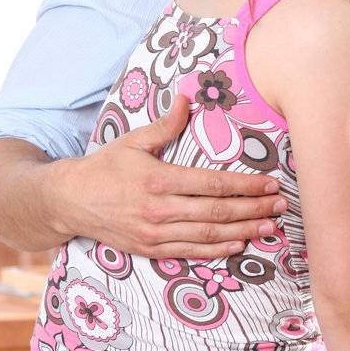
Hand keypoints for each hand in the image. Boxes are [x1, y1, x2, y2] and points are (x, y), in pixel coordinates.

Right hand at [45, 94, 286, 258]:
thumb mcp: (132, 141)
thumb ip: (164, 124)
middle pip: (218, 212)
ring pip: (208, 235)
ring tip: (269, 228)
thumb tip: (186, 97)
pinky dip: (216, 250)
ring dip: (243, 232)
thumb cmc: (104, 167)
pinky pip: (190, 252)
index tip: (270, 184)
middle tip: (281, 207)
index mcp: (159, 179)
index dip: (246, 186)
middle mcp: (159, 210)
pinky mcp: (149, 249)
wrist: (68, 202)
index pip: (213, 184)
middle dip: (254, 210)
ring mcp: (155, 233)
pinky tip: (237, 245)